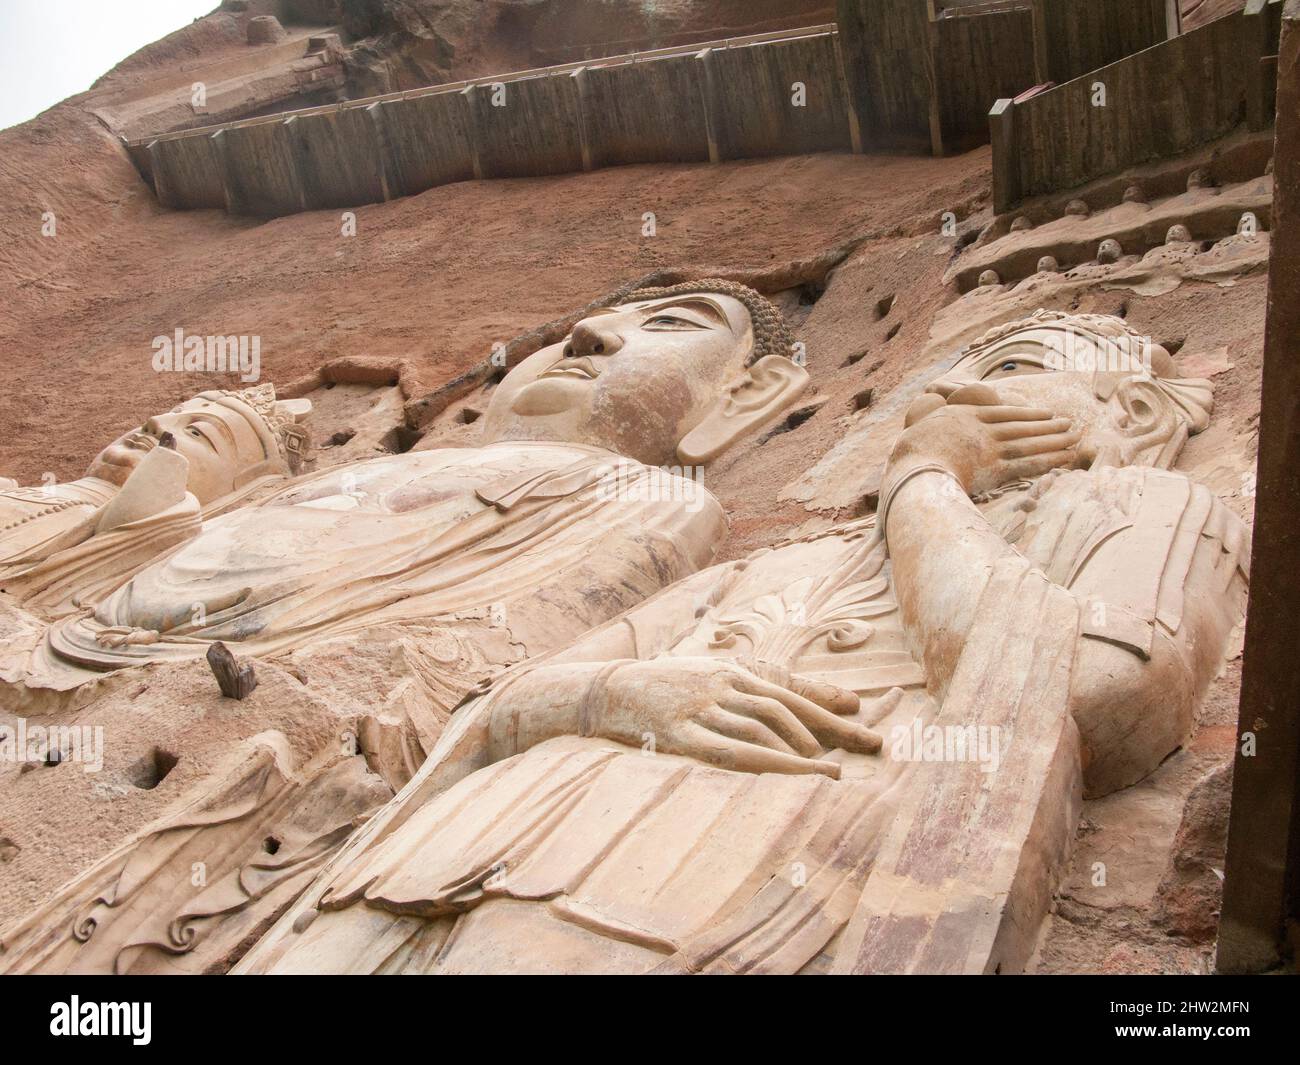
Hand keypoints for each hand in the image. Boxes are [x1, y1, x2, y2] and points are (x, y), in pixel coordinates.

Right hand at [594, 657, 880, 777]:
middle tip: (868, 747)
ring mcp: (701, 708)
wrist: (609, 689)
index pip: (792, 695)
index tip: (868, 730)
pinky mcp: (681, 733)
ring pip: (759, 728)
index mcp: (733, 673)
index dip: (831, 714)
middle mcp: (723, 686)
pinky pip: (726, 748)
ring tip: (829, 771)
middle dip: (830, 729)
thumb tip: (805, 708)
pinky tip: (782, 774)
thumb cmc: (668, 688)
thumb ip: (757, 691)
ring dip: (798, 751)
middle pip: (785, 709)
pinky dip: (759, 761)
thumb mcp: (713, 679)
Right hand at [887, 383, 1080, 498]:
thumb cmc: (908, 455)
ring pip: (1030, 442)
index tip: (1045, 414)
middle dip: (1048, 425)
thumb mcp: (920, 433)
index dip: (1027, 414)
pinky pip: (1029, 463)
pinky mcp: (995, 468)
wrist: (913, 468)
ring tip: (1076, 437)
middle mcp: (982, 428)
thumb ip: (936, 431)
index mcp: (965, 415)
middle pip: (1022, 426)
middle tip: (1070, 423)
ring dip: (1055, 439)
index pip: (1003, 412)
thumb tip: (935, 435)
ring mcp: (990, 447)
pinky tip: (1066, 456)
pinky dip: (1050, 459)